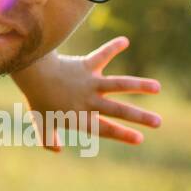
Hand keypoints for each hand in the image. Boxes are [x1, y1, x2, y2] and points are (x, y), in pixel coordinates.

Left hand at [10, 37, 161, 151]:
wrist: (32, 74)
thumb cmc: (36, 99)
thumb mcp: (41, 123)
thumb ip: (47, 138)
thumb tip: (57, 149)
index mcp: (81, 116)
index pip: (105, 129)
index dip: (122, 134)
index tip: (139, 139)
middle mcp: (89, 100)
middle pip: (118, 110)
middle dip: (139, 117)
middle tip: (158, 122)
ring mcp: (90, 83)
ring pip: (118, 85)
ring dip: (139, 85)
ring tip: (157, 87)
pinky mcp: (87, 66)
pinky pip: (102, 56)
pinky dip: (112, 47)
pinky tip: (124, 41)